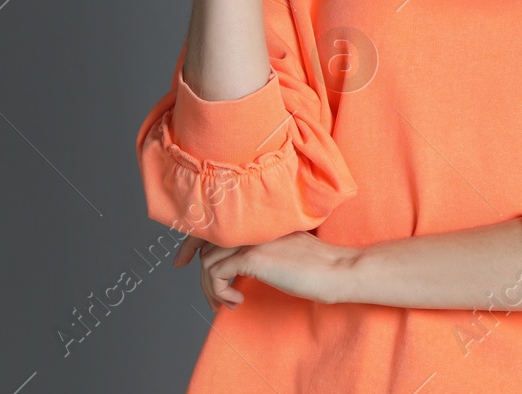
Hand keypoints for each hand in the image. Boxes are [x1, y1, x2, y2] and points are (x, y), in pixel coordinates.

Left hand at [175, 229, 360, 309]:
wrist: (339, 270)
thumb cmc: (318, 266)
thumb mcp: (283, 250)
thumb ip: (260, 248)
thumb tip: (233, 267)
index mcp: (259, 220)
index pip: (213, 223)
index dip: (191, 241)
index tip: (182, 261)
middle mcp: (252, 224)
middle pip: (204, 242)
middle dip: (193, 268)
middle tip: (206, 296)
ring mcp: (252, 239)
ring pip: (207, 261)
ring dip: (210, 288)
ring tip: (227, 302)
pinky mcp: (254, 257)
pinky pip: (216, 274)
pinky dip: (219, 292)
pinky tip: (237, 301)